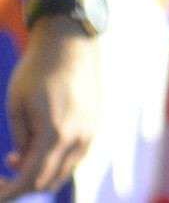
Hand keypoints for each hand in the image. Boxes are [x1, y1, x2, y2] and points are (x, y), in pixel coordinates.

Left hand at [1, 21, 96, 199]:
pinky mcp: (96, 124)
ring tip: (16, 159)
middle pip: (49, 181)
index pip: (30, 179)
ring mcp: (91, 131)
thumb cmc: (37, 71)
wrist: (71, 44)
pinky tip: (38, 148)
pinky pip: (75, 157)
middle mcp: (78, 137)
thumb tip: (21, 164)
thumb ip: (21, 140)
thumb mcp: (17, 106)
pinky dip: (56, 162)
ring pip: (64, 172)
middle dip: (22, 186)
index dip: (9, 191)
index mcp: (54, 133)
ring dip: (40, 174)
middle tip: (3, 176)